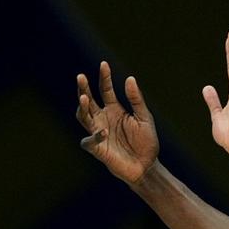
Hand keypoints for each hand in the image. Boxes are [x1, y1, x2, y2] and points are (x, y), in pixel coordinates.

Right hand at [76, 62, 159, 184]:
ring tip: (84, 97)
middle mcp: (103, 119)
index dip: (104, 77)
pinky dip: (95, 135)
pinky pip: (89, 141)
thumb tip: (130, 78)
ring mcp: (99, 132)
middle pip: (89, 101)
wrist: (147, 165)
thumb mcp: (144, 117)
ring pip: (83, 117)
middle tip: (81, 76)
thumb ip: (136, 100)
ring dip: (82, 108)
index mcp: (115, 109)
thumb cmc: (146, 142)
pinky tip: (103, 130)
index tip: (104, 64)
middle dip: (84, 89)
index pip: (105, 90)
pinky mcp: (98, 149)